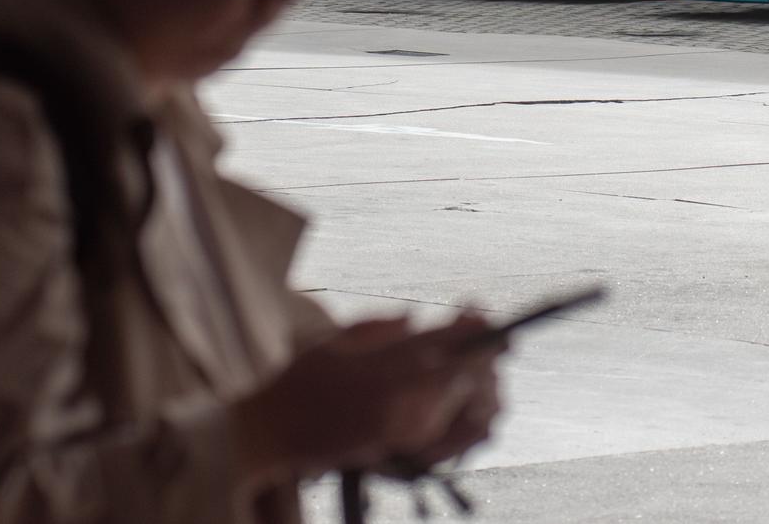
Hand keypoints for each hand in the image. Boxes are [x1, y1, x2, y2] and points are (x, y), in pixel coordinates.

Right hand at [230, 314, 503, 484]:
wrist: (272, 434)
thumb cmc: (298, 380)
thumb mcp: (333, 340)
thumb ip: (377, 330)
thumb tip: (413, 319)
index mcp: (379, 371)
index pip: (439, 346)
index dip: (470, 332)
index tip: (487, 317)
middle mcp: (396, 404)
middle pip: (460, 377)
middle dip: (482, 357)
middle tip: (495, 341)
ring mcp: (401, 431)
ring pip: (461, 406)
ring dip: (478, 385)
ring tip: (483, 368)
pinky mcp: (400, 451)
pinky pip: (448, 433)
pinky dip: (465, 414)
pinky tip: (468, 400)